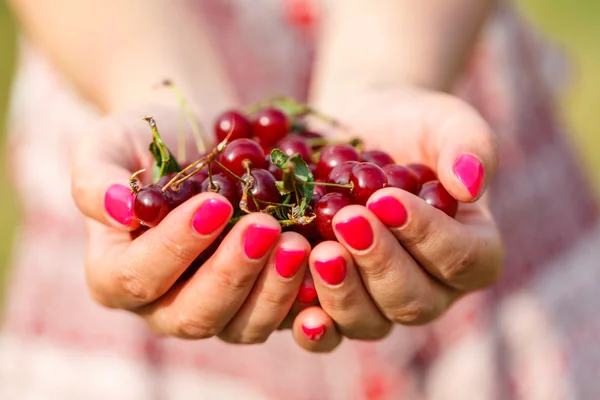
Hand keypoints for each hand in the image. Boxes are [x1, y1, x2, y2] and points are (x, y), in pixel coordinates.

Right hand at [71, 105, 311, 343]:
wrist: (197, 141)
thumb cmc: (146, 141)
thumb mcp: (108, 145)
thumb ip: (96, 179)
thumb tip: (120, 212)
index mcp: (117, 275)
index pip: (139, 278)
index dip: (175, 247)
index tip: (214, 204)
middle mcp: (165, 304)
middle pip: (195, 316)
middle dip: (233, 274)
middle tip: (266, 228)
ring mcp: (217, 307)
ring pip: (244, 326)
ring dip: (274, 289)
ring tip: (299, 242)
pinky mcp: (259, 298)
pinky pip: (284, 316)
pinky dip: (306, 296)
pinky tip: (325, 263)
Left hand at [289, 88, 502, 351]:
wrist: (355, 130)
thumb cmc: (409, 126)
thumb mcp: (445, 121)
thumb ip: (470, 146)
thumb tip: (471, 185)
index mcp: (469, 252)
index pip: (462, 259)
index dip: (427, 235)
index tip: (387, 199)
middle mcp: (428, 288)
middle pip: (413, 301)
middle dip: (379, 262)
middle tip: (347, 221)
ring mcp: (378, 302)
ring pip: (368, 322)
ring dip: (343, 292)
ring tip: (319, 251)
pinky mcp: (333, 302)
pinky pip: (326, 332)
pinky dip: (311, 326)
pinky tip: (295, 306)